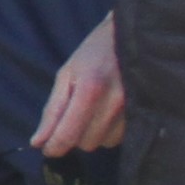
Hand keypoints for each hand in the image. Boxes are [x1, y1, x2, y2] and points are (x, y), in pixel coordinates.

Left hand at [30, 13, 127, 154]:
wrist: (134, 36)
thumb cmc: (95, 53)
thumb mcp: (67, 74)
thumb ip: (53, 110)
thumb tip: (37, 142)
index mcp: (90, 90)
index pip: (68, 135)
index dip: (54, 147)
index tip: (47, 148)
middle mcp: (115, 103)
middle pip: (86, 143)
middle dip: (74, 136)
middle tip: (74, 115)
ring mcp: (134, 109)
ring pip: (104, 143)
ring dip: (94, 134)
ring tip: (95, 110)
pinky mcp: (147, 114)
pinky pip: (121, 138)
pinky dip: (110, 130)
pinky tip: (110, 112)